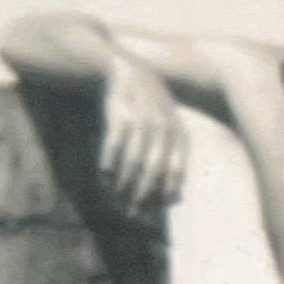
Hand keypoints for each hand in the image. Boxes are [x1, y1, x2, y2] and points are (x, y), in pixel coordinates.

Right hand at [98, 56, 186, 215]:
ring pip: (132, 162)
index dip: (163, 196)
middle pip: (153, 172)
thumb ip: (175, 160)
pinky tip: (103, 175)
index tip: (151, 212)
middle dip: (141, 195)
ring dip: (122, 183)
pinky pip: (114, 146)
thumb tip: (176, 200)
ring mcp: (143, 121)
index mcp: (180, 135)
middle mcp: (164, 129)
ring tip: (114, 195)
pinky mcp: (121, 115)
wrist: (127, 71)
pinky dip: (108, 163)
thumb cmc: (149, 109)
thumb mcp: (171, 130)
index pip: (175, 174)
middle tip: (129, 212)